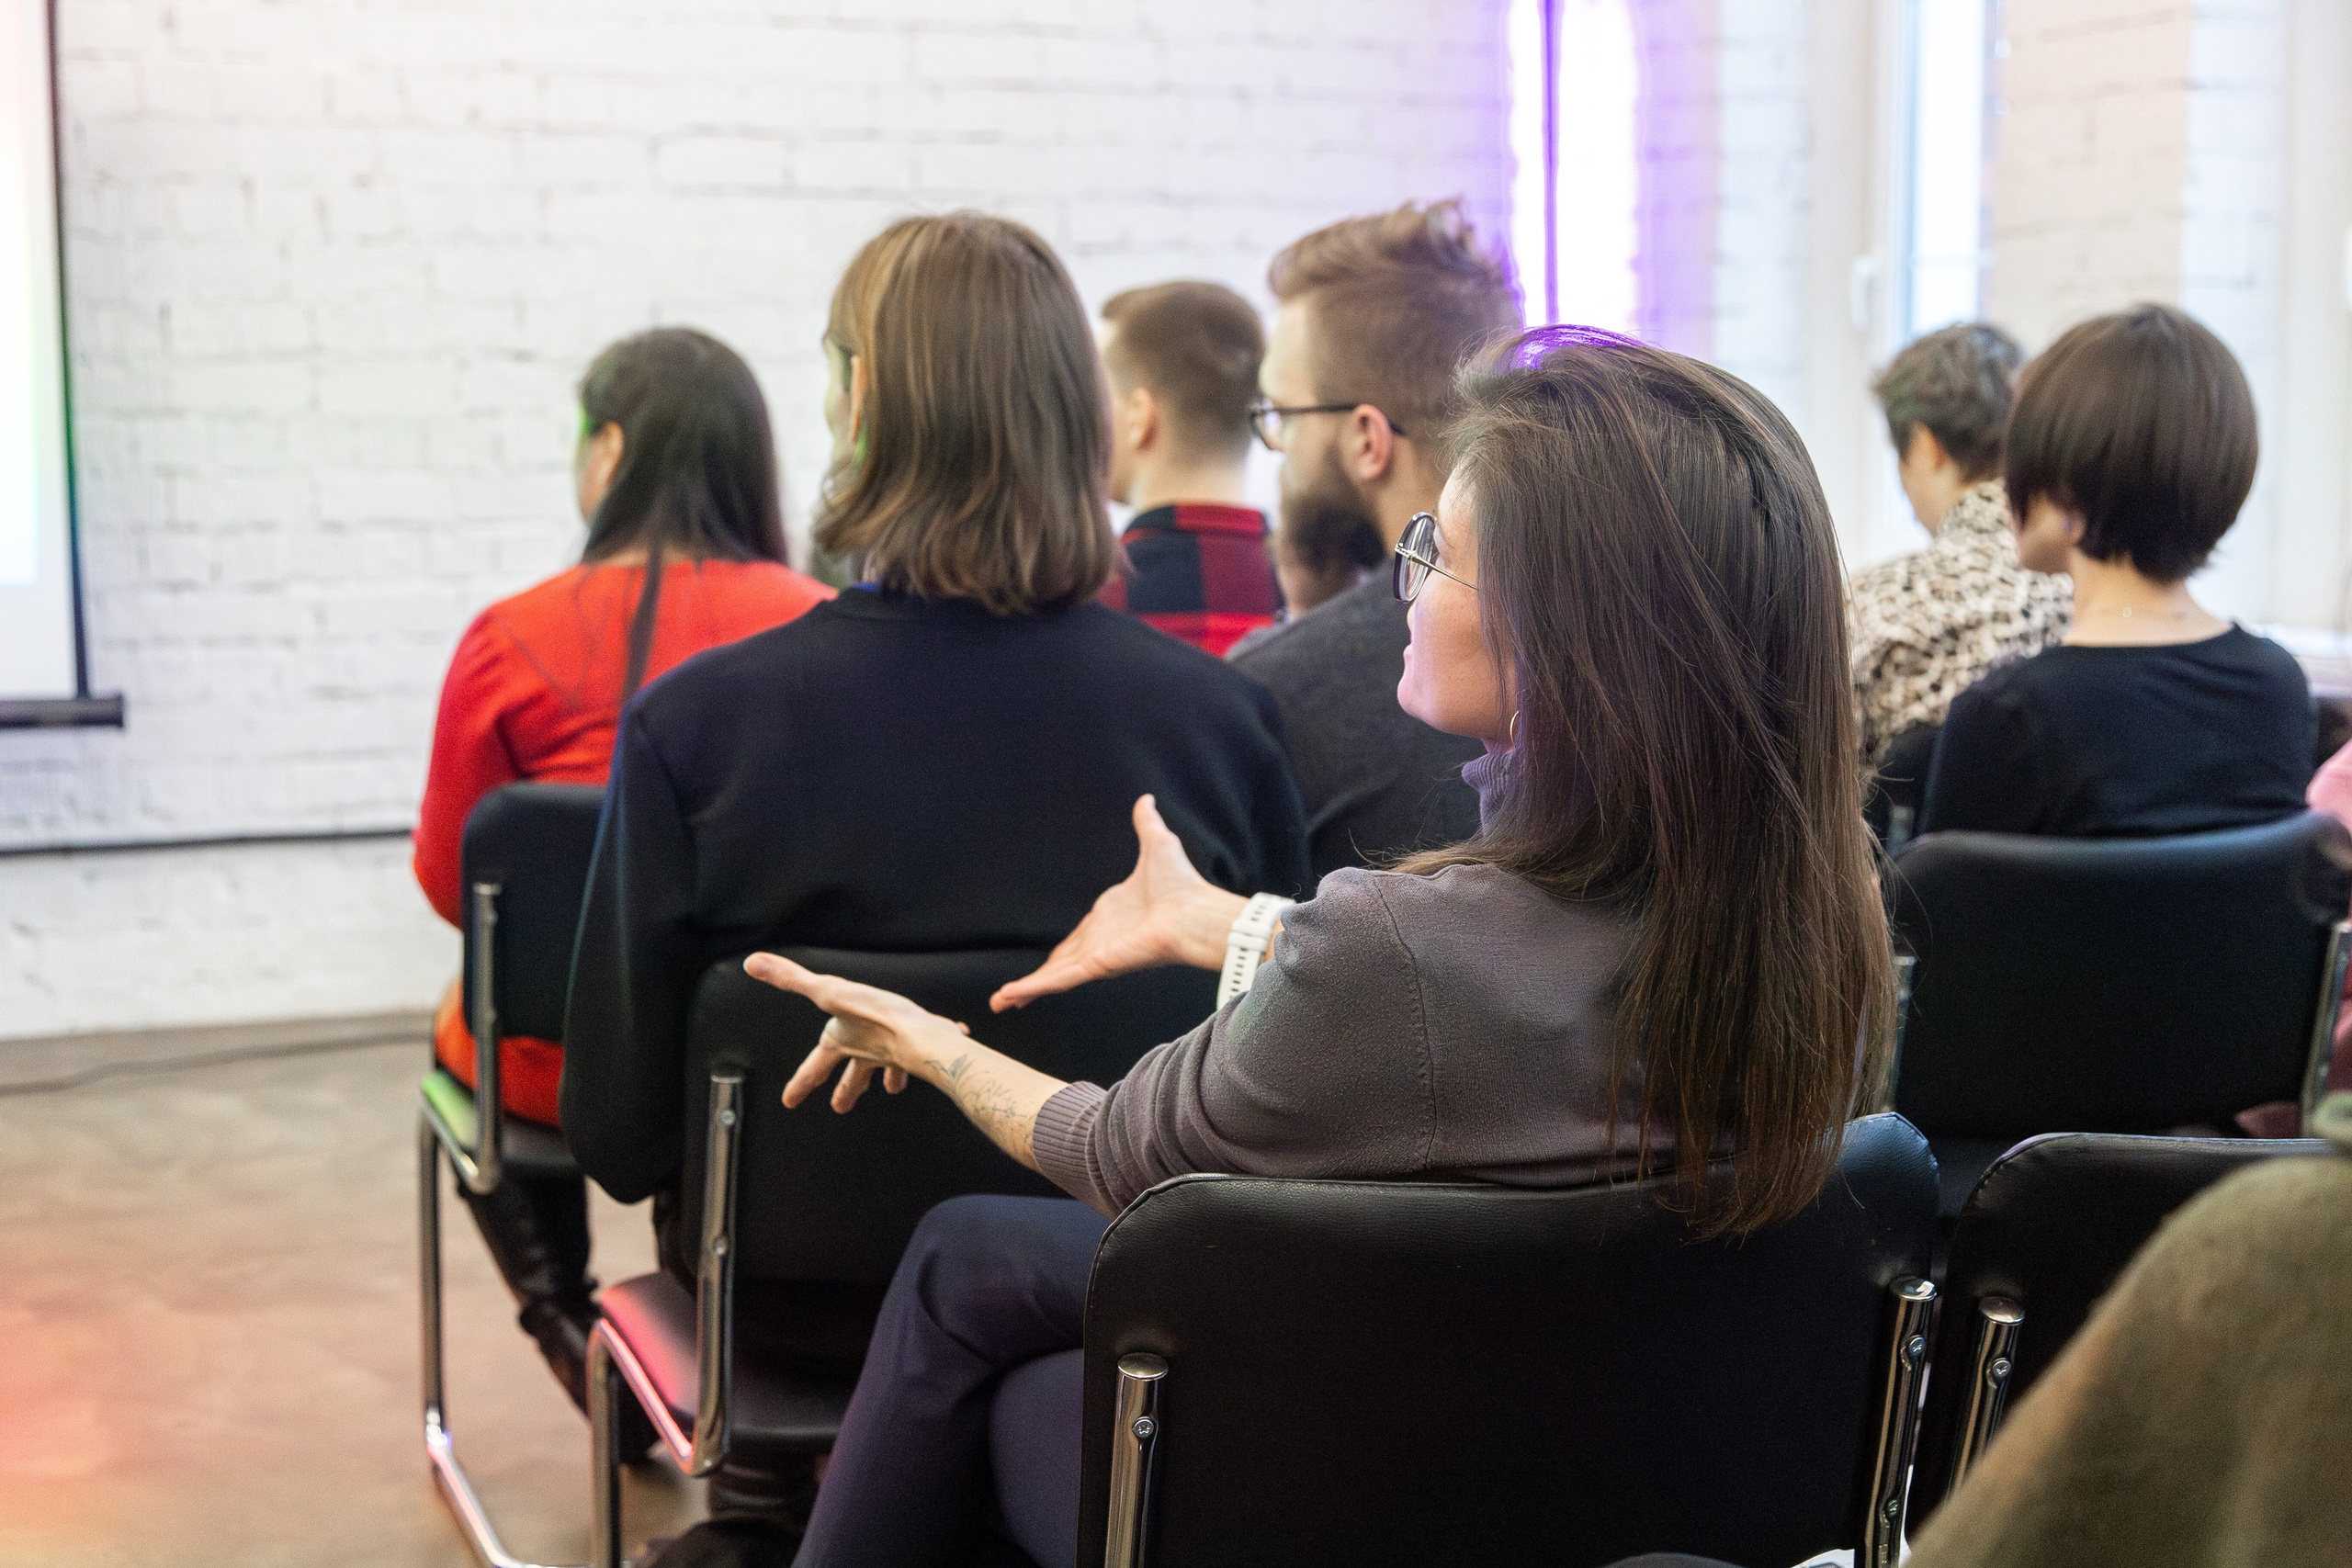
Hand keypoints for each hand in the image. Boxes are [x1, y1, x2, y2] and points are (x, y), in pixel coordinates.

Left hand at [746, 953, 969, 1113]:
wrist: (916, 1033)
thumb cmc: (871, 1015)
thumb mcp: (825, 991)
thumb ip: (790, 978)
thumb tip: (752, 964)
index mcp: (841, 1043)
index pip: (814, 1067)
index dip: (800, 1083)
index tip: (789, 1101)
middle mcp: (867, 1052)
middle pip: (854, 1077)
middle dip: (848, 1091)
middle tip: (840, 1108)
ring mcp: (895, 1051)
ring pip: (890, 1068)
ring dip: (890, 1077)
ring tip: (892, 1088)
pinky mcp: (922, 1041)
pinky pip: (930, 1039)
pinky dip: (940, 1037)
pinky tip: (954, 1031)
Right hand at [990, 794, 1244, 1011]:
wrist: (1194, 911)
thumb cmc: (1182, 885)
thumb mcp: (1157, 845)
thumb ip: (1146, 825)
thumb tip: (1146, 799)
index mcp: (1109, 918)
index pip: (1077, 938)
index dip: (1059, 952)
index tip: (1047, 961)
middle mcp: (1100, 940)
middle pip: (1060, 962)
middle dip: (1036, 978)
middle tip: (1012, 994)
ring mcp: (1097, 955)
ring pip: (1053, 975)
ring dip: (1026, 989)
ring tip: (1002, 1002)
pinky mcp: (1097, 965)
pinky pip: (1058, 978)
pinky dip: (1033, 987)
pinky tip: (1010, 996)